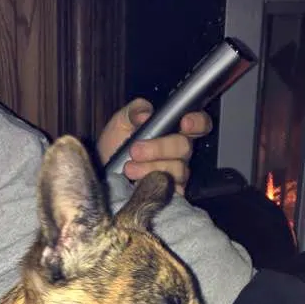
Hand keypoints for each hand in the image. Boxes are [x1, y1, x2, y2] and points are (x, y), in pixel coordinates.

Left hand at [96, 97, 211, 194]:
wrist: (105, 172)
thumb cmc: (116, 145)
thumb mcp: (121, 121)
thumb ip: (135, 111)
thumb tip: (146, 114)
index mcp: (173, 129)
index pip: (199, 123)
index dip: (198, 122)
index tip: (184, 123)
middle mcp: (179, 151)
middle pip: (185, 146)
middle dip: (159, 148)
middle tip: (135, 150)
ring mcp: (177, 172)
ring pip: (178, 169)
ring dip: (150, 168)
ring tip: (129, 168)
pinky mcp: (171, 192)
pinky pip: (173, 190)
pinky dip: (154, 185)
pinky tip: (138, 183)